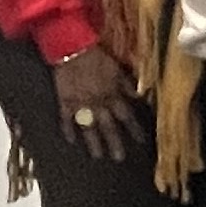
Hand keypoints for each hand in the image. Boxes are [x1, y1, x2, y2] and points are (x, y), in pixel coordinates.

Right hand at [50, 46, 146, 165]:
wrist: (72, 49)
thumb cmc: (96, 57)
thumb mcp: (117, 69)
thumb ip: (127, 85)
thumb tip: (138, 97)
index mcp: (112, 94)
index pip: (126, 116)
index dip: (134, 129)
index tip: (141, 141)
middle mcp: (97, 102)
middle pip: (108, 126)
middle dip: (115, 143)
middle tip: (119, 158)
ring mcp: (80, 103)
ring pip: (89, 127)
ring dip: (94, 143)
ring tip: (98, 156)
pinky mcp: (64, 101)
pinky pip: (66, 119)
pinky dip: (68, 130)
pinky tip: (71, 140)